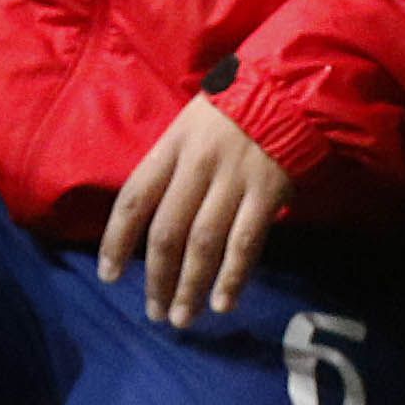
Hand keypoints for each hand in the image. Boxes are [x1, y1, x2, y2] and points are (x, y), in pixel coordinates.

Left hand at [101, 99, 294, 329]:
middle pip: (168, 231)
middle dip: (158, 278)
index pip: (133, 200)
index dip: (116, 242)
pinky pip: (247, 240)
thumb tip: (155, 216)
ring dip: (190, 286)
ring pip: (204, 243)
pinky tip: (224, 302)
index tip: (110, 277)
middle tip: (155, 312)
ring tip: (182, 318)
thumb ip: (173, 165)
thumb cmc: (238, 107)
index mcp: (172, 147)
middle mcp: (197, 166)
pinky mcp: (270, 190)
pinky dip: (234, 275)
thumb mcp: (191, 124)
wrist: (295, 86)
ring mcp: (235, 179)